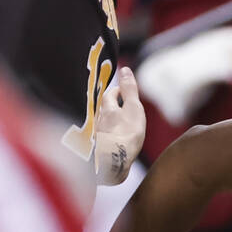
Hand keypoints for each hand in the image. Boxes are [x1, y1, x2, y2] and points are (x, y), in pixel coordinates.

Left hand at [94, 66, 145, 185]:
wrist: (114, 162)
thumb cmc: (126, 134)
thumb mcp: (133, 108)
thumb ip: (129, 90)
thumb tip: (125, 69)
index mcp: (108, 109)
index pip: (110, 95)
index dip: (117, 91)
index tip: (122, 91)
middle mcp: (99, 121)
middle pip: (104, 110)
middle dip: (111, 106)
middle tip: (119, 105)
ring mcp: (98, 136)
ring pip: (102, 124)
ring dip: (109, 122)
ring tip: (117, 123)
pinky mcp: (98, 150)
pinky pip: (103, 139)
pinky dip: (108, 137)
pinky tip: (112, 142)